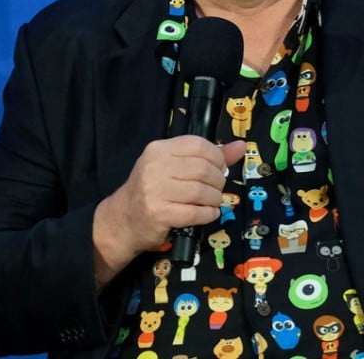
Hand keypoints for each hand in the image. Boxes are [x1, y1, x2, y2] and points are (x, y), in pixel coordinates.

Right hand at [92, 137, 244, 284]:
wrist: (122, 220)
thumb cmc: (152, 191)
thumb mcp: (174, 167)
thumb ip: (208, 156)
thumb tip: (241, 146)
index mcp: (159, 150)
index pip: (198, 145)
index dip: (216, 157)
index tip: (218, 168)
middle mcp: (155, 166)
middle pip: (203, 169)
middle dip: (217, 181)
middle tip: (215, 189)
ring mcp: (155, 190)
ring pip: (201, 191)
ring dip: (214, 199)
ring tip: (211, 203)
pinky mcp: (159, 213)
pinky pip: (195, 212)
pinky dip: (208, 214)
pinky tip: (207, 214)